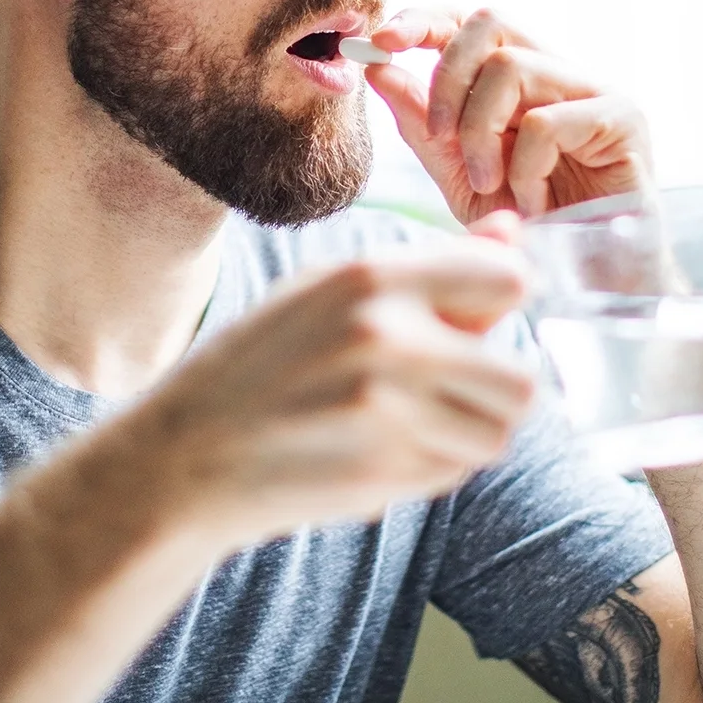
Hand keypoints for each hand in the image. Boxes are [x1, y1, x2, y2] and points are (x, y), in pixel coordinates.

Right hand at [128, 234, 535, 548]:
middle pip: (517, 380)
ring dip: (464, 436)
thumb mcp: (331, 294)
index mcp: (371, 276)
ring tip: (408, 425)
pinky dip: (429, 468)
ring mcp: (386, 409)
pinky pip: (452, 471)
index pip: (507, 281)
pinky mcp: (380, 470)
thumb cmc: (261, 366)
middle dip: (490, 394)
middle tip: (444, 393)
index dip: (500, 307)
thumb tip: (514, 231)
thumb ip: (431, 269)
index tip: (474, 325)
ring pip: (494, 435)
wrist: (185, 453)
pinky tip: (377, 453)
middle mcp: (387, 336)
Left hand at [363, 8, 652, 220]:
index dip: (425, 20)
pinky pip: (546, 121)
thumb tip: (380, 68)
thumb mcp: (459, 178)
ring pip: (510, 67)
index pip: (470, 22)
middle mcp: (558, 74)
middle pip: (490, 23)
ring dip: (480, 131)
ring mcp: (595, 91)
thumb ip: (423, 126)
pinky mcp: (623, 119)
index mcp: (520, 81)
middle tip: (438, 135)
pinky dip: (524, 167)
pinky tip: (534, 203)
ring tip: (490, 183)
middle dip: (447, 77)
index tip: (382, 43)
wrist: (589, 283)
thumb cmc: (531, 231)